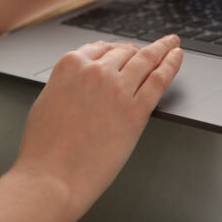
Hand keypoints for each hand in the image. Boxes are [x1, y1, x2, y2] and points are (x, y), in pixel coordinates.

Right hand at [14, 35, 182, 217]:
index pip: (100, 48)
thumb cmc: (44, 149)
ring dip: (161, 48)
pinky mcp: (136, 110)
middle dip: (137, 52)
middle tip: (150, 51)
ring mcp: (117, 89)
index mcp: (70, 66)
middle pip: (124, 52)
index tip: (124, 49)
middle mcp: (95, 71)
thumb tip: (80, 83)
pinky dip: (171, 63)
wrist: (52, 177)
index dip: (116, 48)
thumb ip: (67, 85)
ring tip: (171, 44)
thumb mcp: (48, 101)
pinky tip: (177, 56)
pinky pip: (160, 79)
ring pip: (145, 59)